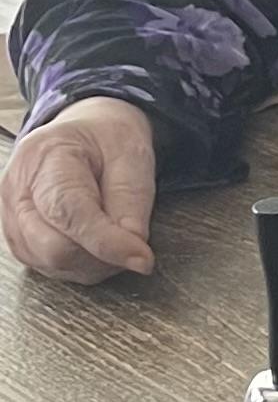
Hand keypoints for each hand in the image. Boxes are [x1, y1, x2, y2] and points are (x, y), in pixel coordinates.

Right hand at [0, 96, 157, 282]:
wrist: (86, 133)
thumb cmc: (107, 137)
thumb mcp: (133, 153)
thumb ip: (133, 201)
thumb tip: (133, 250)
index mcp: (46, 154)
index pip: (69, 210)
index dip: (105, 240)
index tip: (141, 258)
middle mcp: (17, 189)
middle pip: (54, 246)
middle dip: (102, 253)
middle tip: (134, 240)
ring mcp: (11, 218)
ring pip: (51, 263)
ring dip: (93, 261)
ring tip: (116, 232)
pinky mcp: (18, 239)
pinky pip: (49, 267)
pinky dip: (81, 263)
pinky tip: (98, 242)